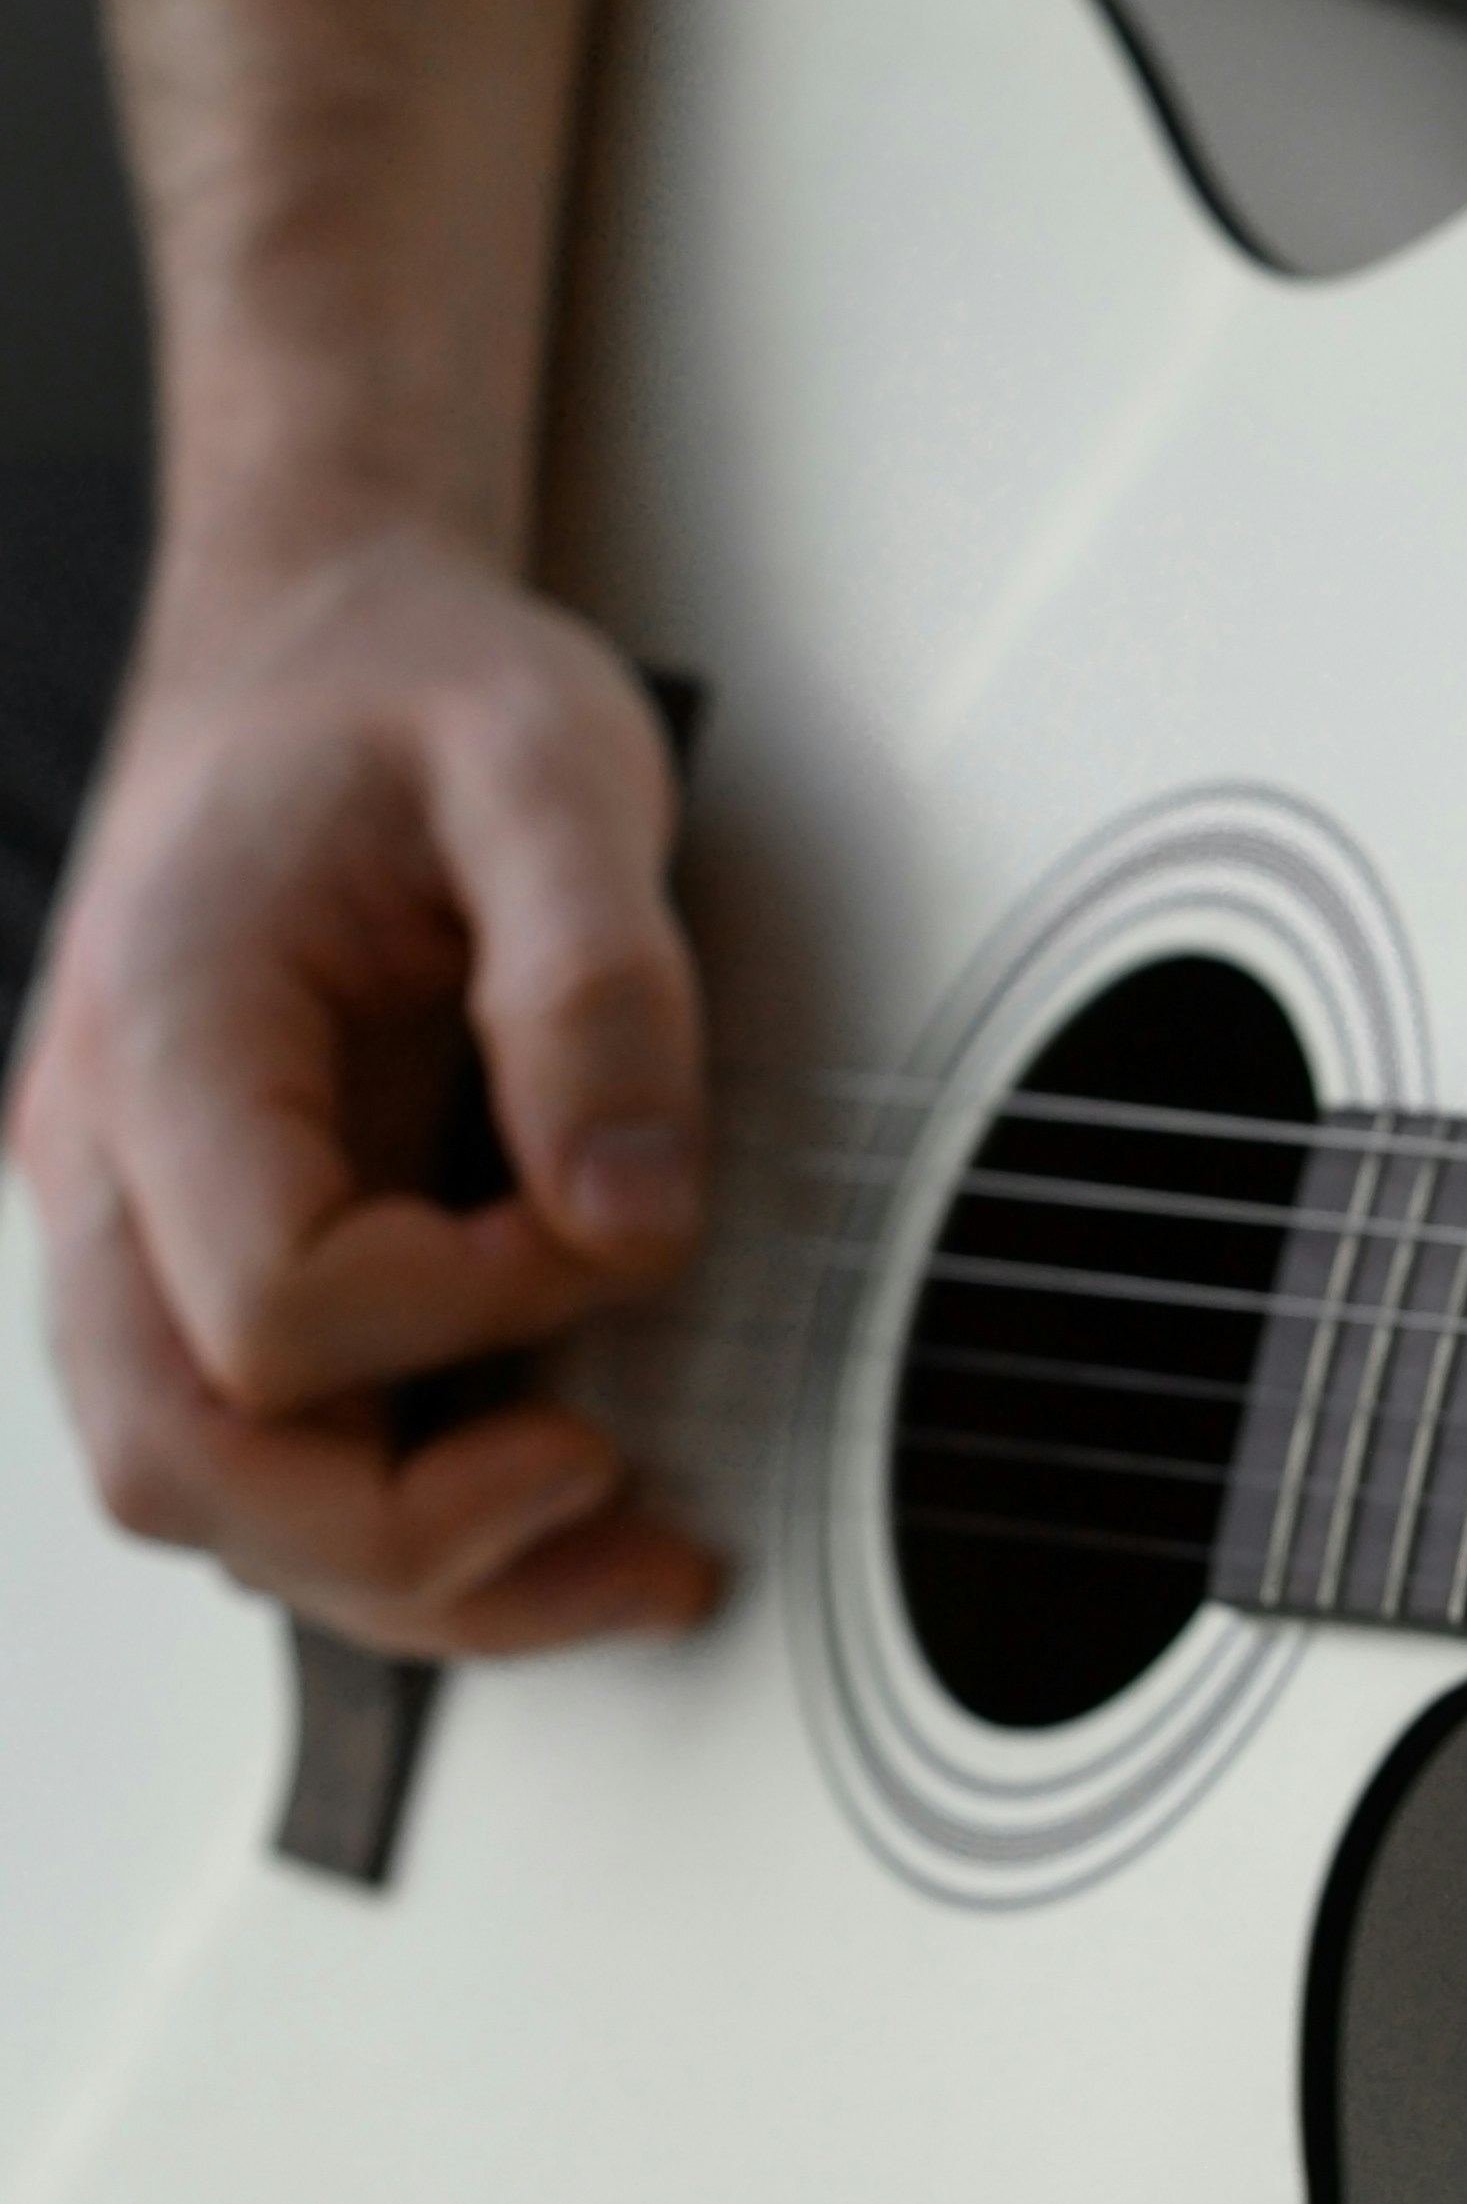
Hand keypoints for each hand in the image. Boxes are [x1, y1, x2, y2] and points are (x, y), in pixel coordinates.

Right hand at [10, 523, 719, 1657]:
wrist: (315, 639)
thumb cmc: (411, 694)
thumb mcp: (553, 768)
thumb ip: (597, 985)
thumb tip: (630, 1214)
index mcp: (169, 1030)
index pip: (268, 1302)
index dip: (464, 1313)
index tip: (610, 1227)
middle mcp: (99, 1155)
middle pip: (177, 1459)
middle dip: (407, 1542)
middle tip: (627, 1516)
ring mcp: (124, 1220)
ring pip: (197, 1488)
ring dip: (404, 1564)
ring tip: (623, 1546)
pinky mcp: (189, 1252)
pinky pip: (249, 1439)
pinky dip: (386, 1507)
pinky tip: (541, 1491)